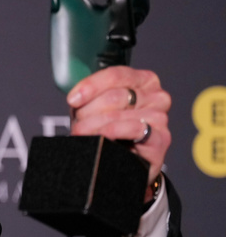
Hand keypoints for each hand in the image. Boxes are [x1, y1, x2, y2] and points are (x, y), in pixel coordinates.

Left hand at [67, 66, 169, 189]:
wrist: (124, 161)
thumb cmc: (110, 129)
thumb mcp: (97, 106)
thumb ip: (91, 95)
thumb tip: (76, 98)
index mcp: (143, 80)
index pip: (116, 75)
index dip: (91, 86)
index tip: (73, 100)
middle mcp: (156, 96)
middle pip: (114, 96)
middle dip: (88, 112)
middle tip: (78, 125)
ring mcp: (160, 117)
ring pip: (118, 115)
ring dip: (94, 126)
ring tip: (85, 135)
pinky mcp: (162, 138)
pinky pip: (134, 129)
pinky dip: (113, 132)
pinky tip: (103, 137)